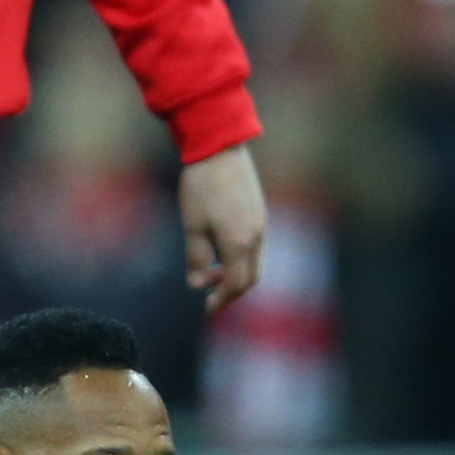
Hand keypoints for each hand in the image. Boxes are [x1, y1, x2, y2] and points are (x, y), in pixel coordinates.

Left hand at [178, 143, 266, 313]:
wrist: (219, 147)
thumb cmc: (201, 187)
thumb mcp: (193, 226)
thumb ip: (197, 259)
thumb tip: (198, 284)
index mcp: (239, 244)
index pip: (236, 285)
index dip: (222, 300)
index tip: (207, 308)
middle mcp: (256, 236)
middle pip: (250, 277)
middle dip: (231, 290)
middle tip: (210, 294)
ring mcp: (261, 223)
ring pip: (254, 261)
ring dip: (236, 272)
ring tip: (212, 269)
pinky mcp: (259, 211)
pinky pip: (255, 245)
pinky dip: (240, 256)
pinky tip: (221, 247)